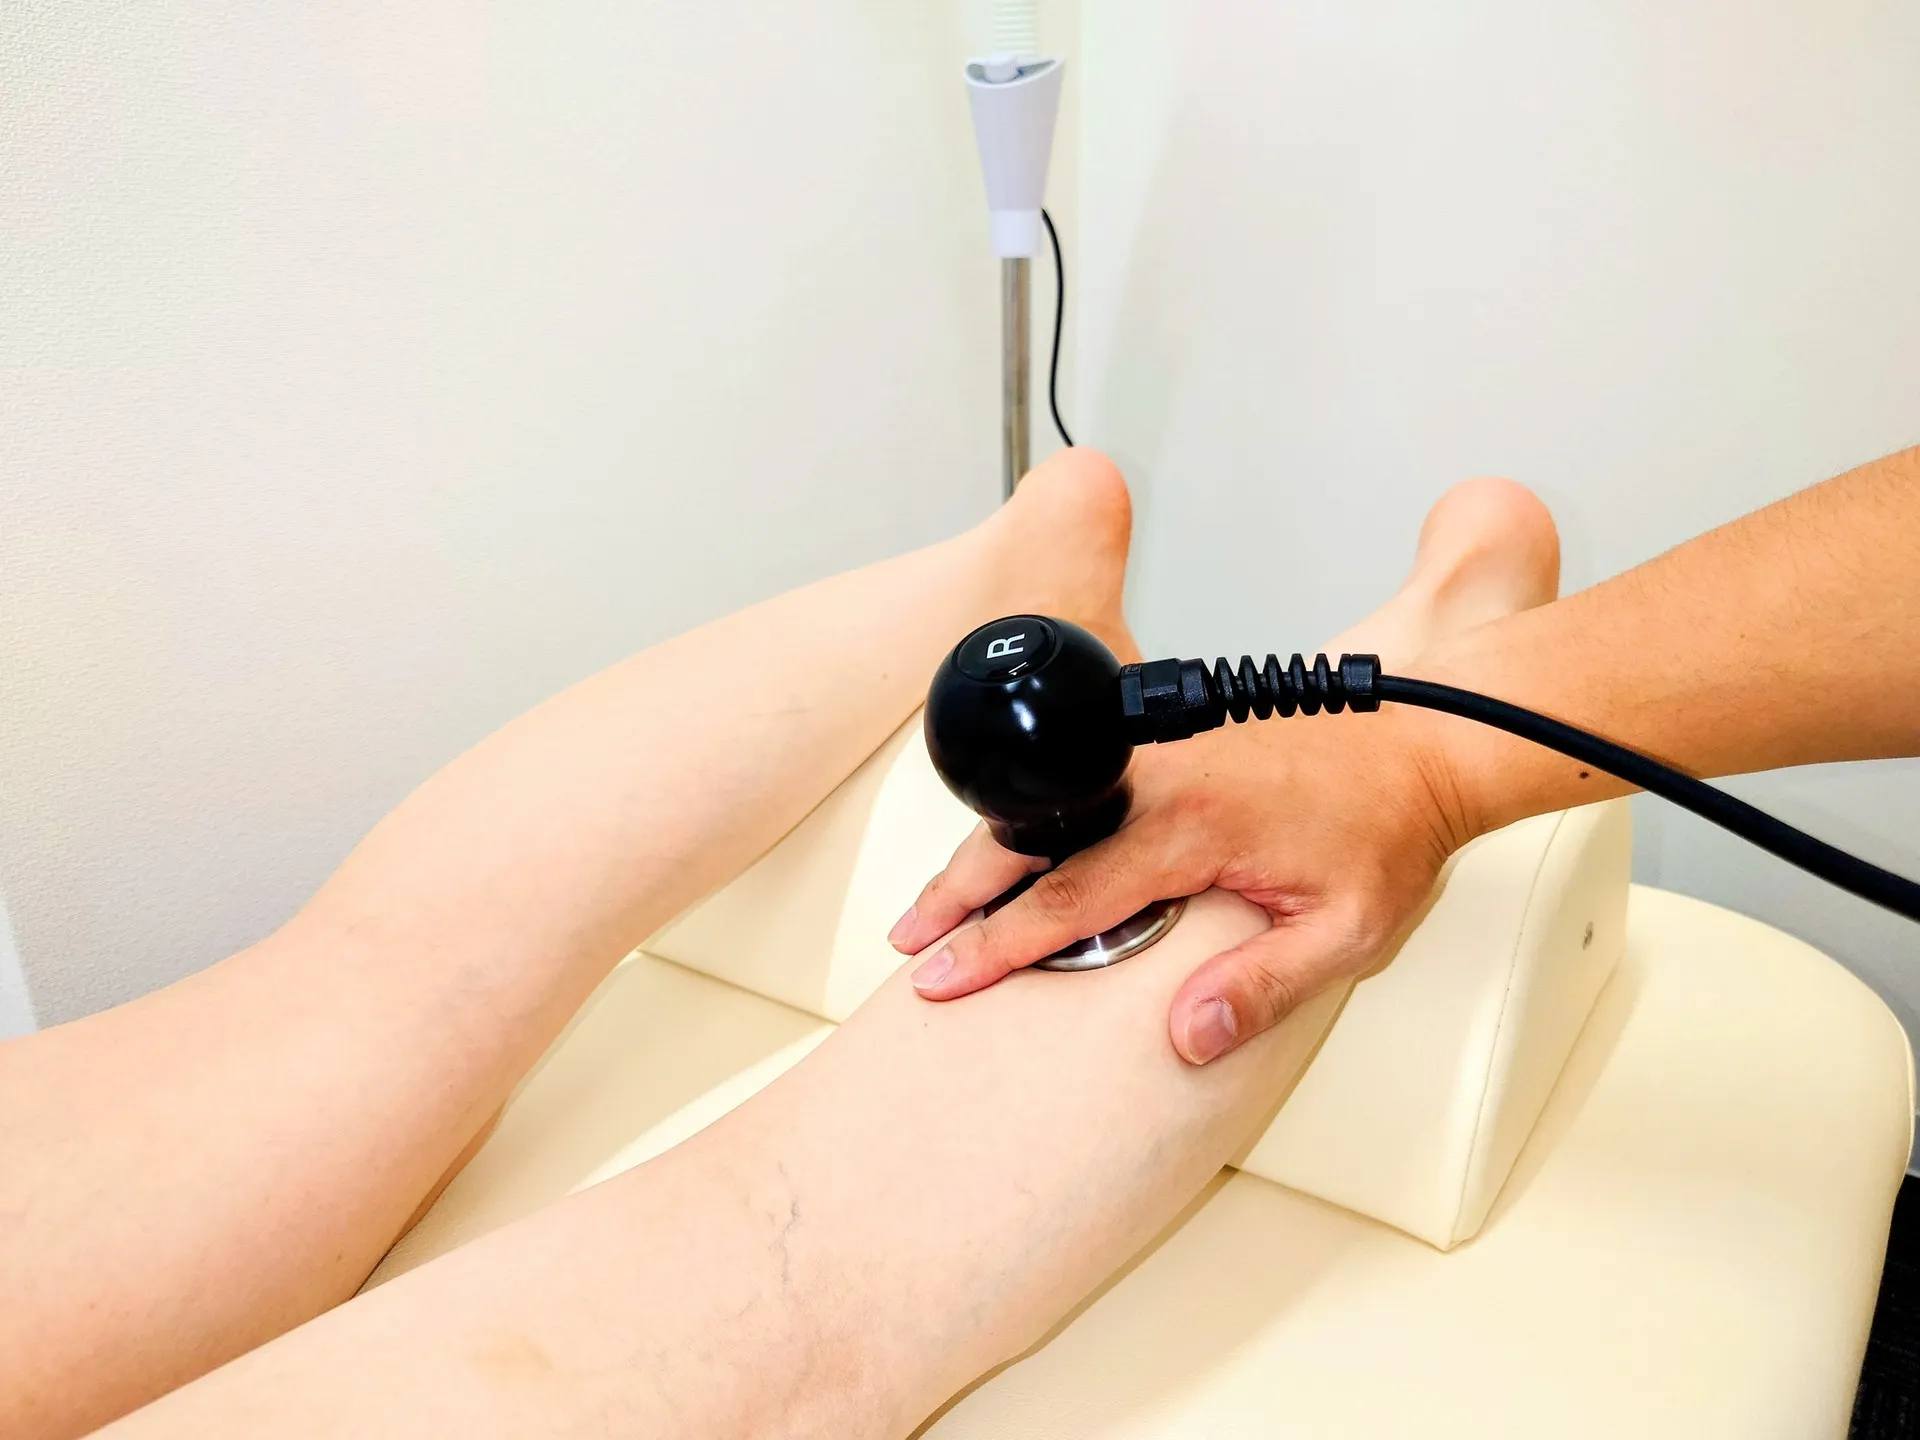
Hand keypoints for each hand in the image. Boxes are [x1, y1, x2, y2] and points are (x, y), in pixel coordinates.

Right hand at [887, 706, 1472, 1063]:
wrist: (1423, 746)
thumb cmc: (1386, 834)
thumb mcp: (1345, 933)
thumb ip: (1260, 987)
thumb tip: (1183, 1038)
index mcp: (1196, 824)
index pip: (1070, 897)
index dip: (997, 945)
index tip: (943, 978)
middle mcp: (1164, 777)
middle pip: (1027, 837)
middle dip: (956, 892)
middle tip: (906, 941)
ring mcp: (1160, 752)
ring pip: (1044, 806)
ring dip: (982, 855)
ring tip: (935, 907)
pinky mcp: (1166, 743)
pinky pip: (1079, 787)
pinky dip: (1026, 824)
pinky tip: (1005, 858)